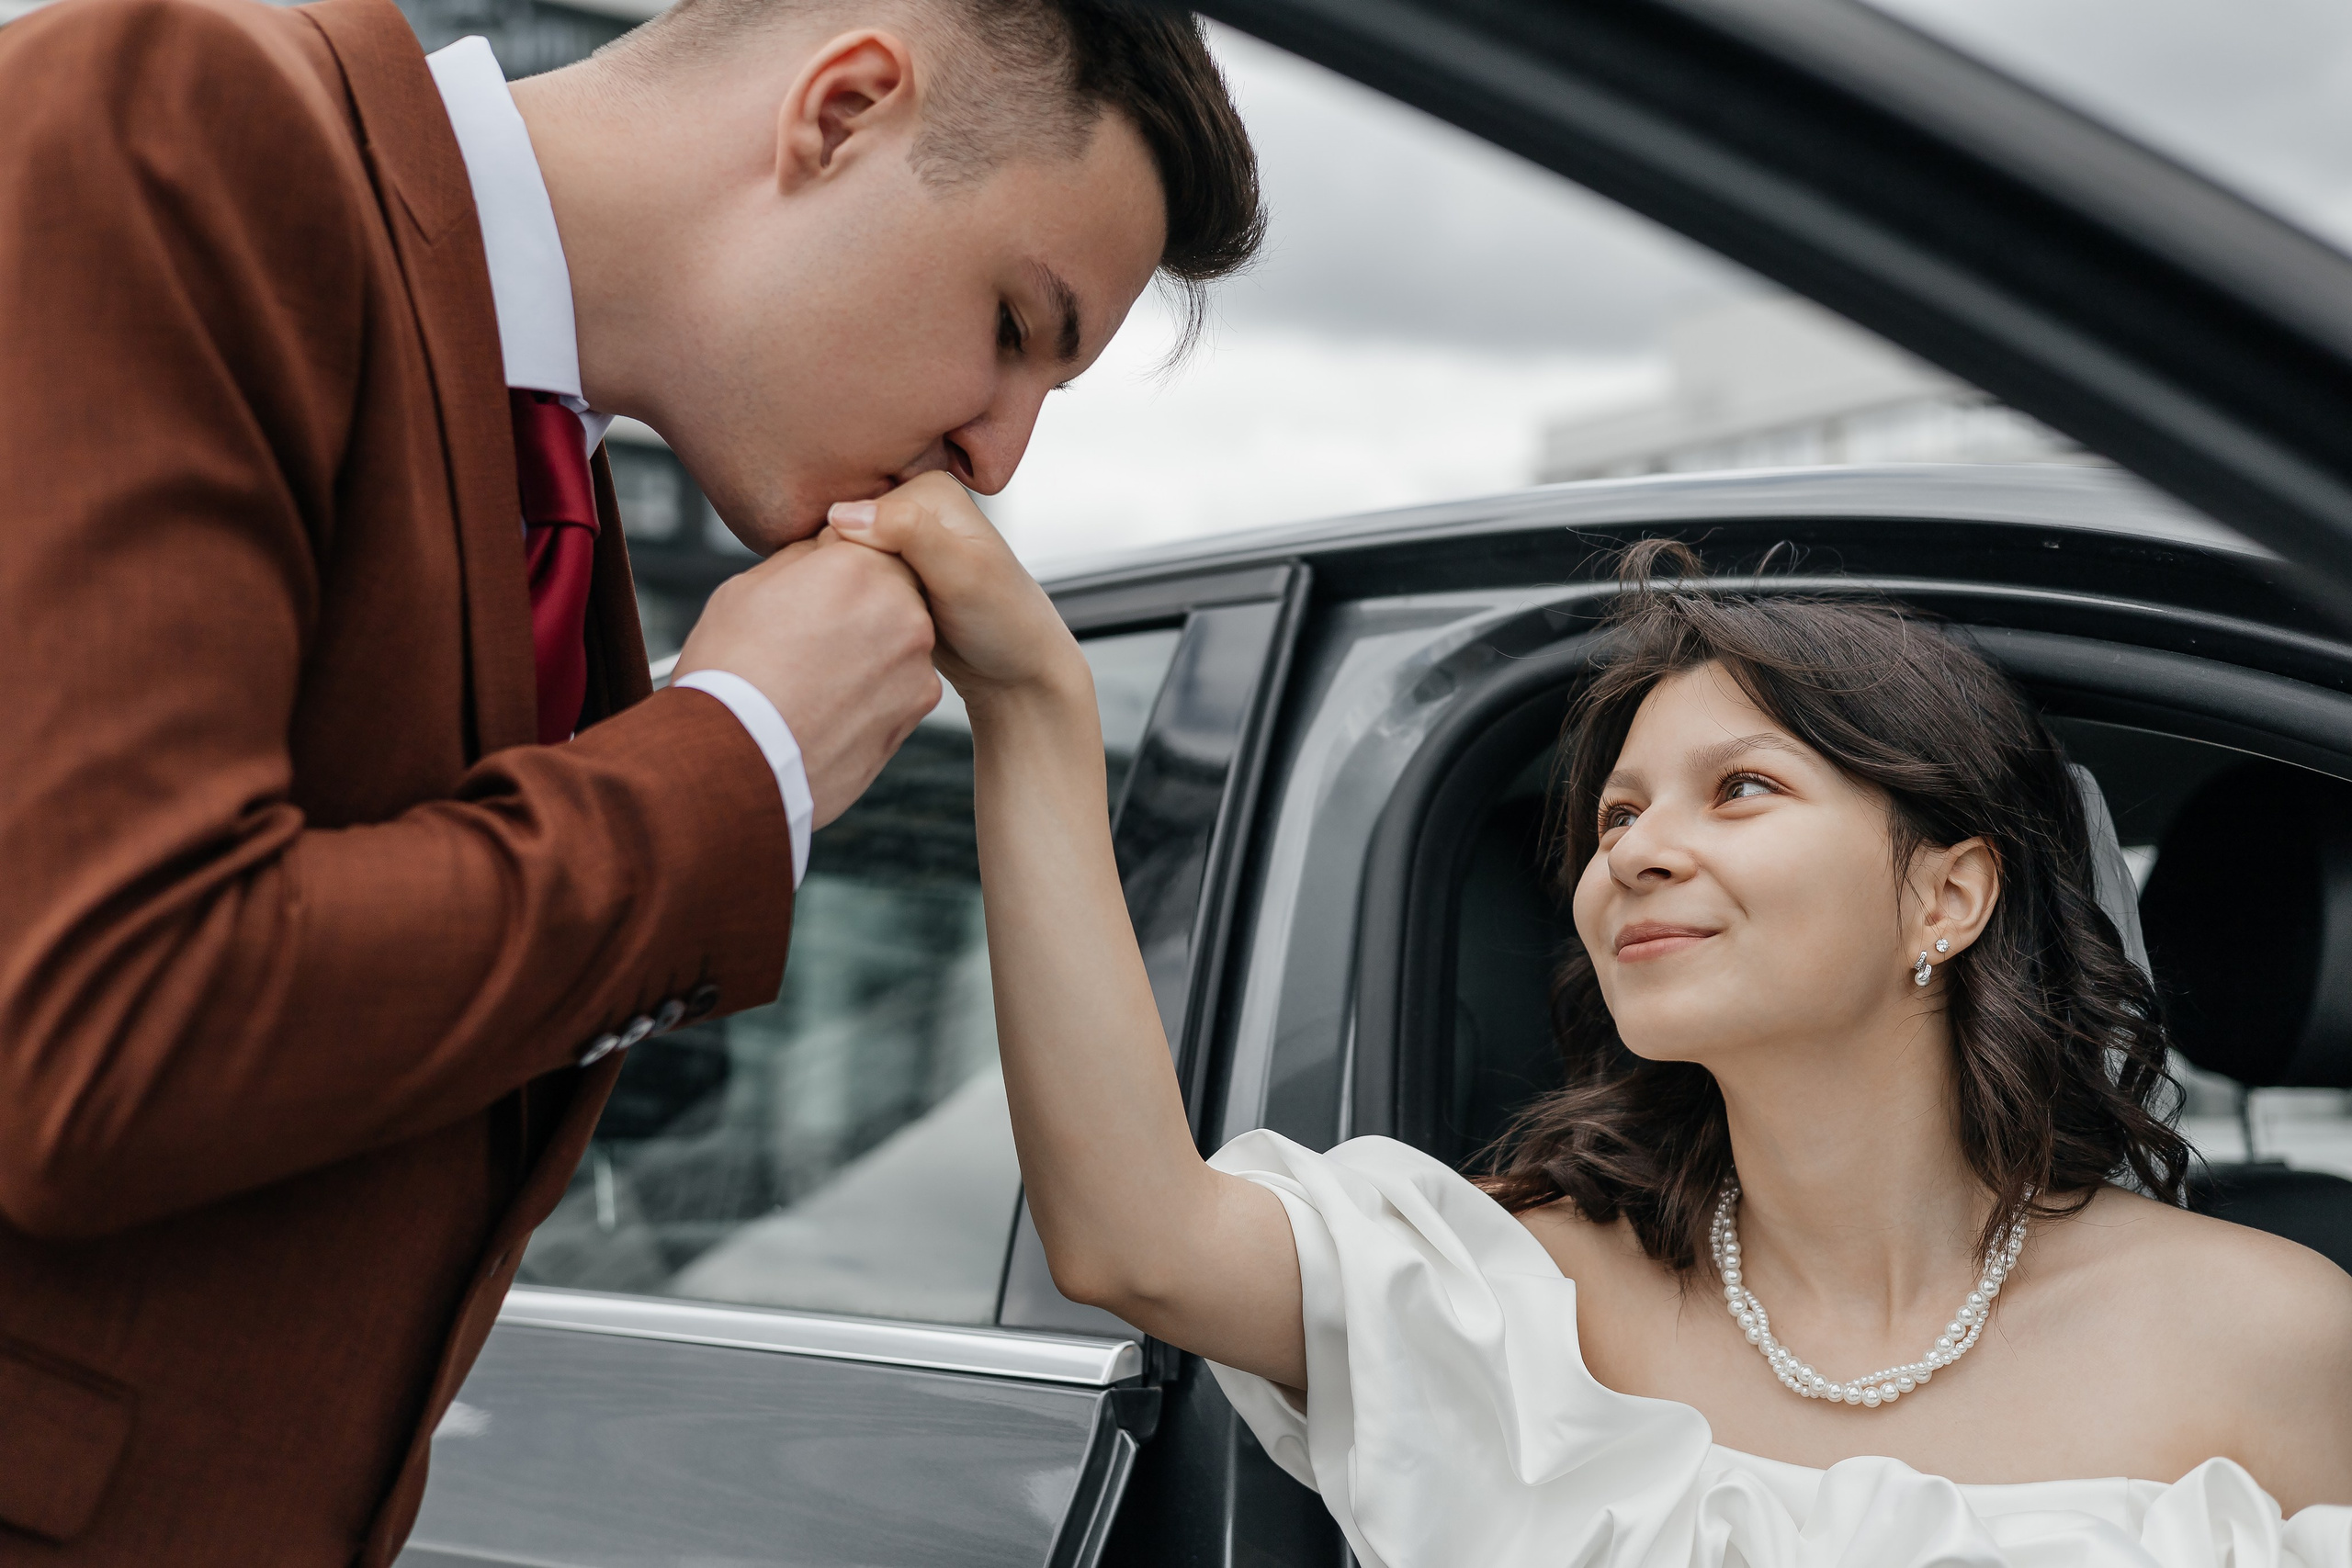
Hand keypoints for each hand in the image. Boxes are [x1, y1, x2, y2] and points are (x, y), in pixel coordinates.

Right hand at [673, 530, 939, 826]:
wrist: (734, 758)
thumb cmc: (729, 671)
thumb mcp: (747, 589)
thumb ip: (801, 561)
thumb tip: (822, 551)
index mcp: (858, 565)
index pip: (866, 541)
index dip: (837, 564)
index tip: (812, 589)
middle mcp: (901, 607)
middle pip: (892, 589)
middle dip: (860, 606)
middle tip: (812, 638)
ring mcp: (916, 662)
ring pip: (899, 639)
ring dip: (869, 651)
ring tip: (816, 679)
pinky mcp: (918, 708)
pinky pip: (901, 685)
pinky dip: (875, 693)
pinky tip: (831, 706)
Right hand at [825, 472, 1085, 702]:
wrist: (1017, 669)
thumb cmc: (1003, 621)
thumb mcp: (961, 573)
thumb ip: (908, 533)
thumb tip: (843, 513)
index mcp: (929, 488)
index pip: (851, 516)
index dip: (854, 560)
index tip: (887, 593)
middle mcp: (913, 507)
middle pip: (844, 539)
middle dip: (857, 577)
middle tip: (891, 610)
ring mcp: (901, 542)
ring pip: (844, 566)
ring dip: (855, 594)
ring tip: (889, 618)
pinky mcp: (894, 575)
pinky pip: (853, 586)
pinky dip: (859, 605)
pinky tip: (880, 624)